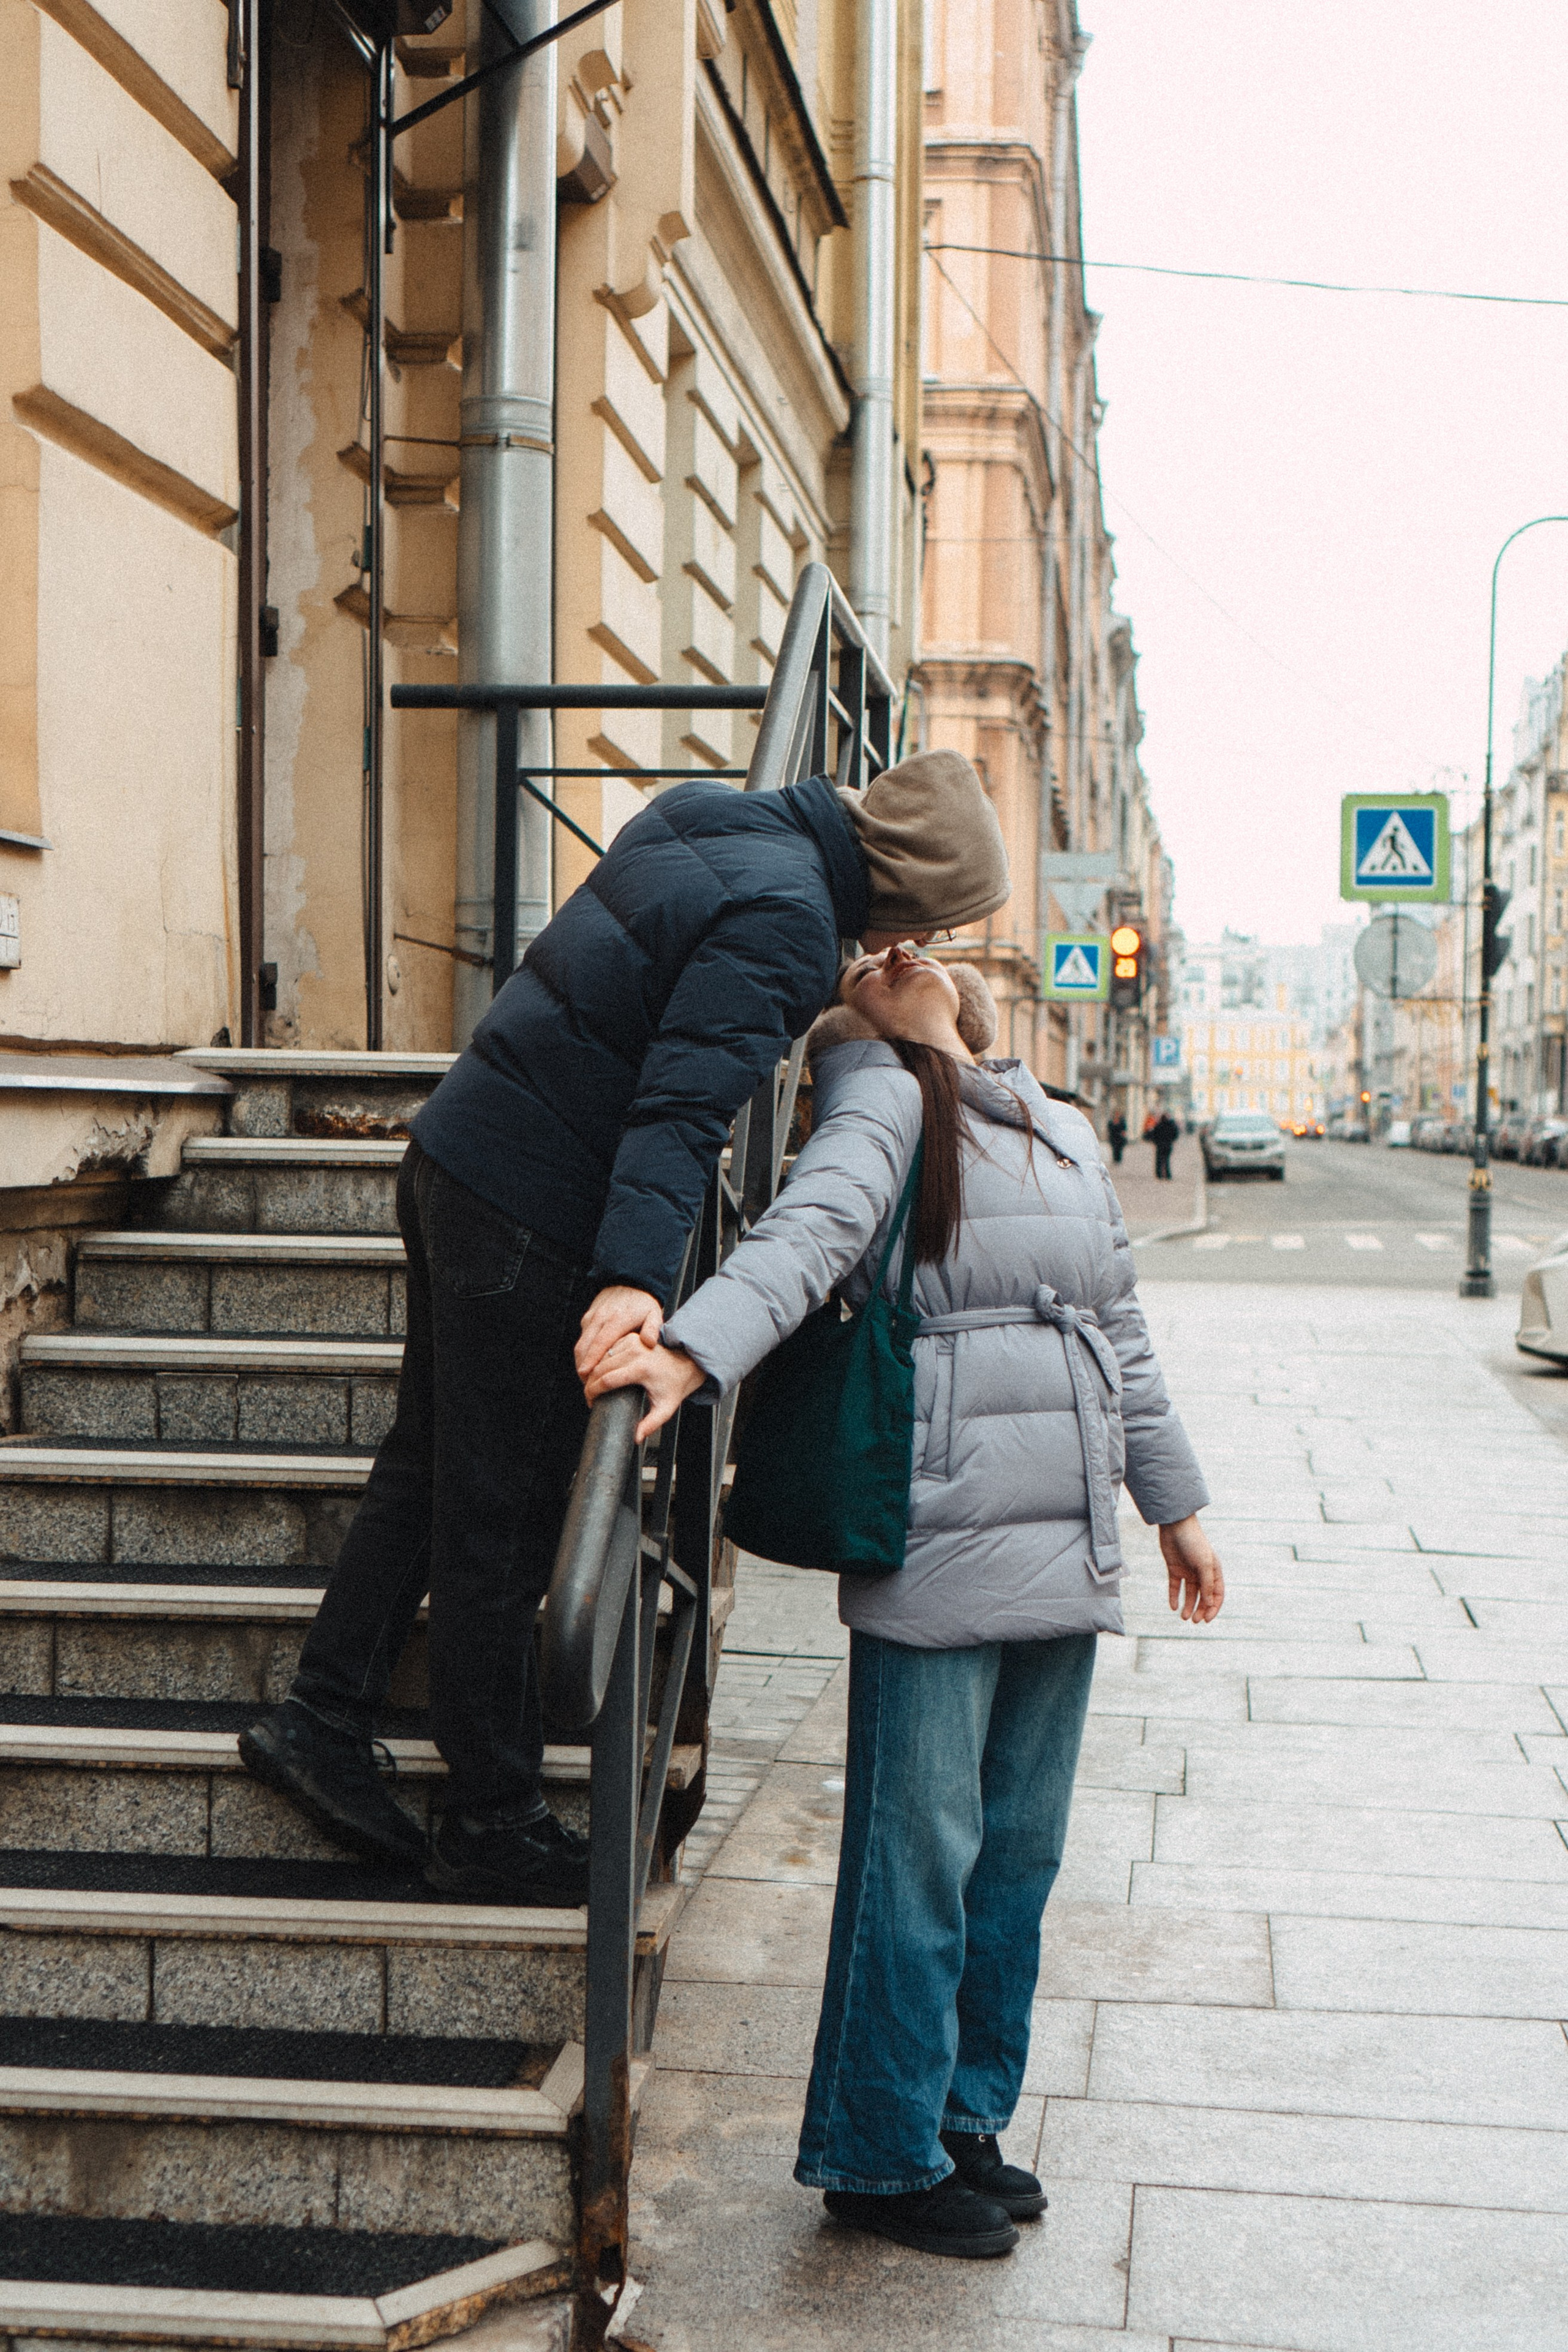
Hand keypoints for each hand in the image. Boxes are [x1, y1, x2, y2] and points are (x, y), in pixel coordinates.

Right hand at [575, 1286, 662, 1381]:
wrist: (629, 1282)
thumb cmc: (643, 1303)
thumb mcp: (654, 1313)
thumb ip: (652, 1328)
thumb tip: (649, 1343)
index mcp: (617, 1320)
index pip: (600, 1344)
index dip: (591, 1361)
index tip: (587, 1376)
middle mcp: (601, 1318)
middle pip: (584, 1347)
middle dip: (583, 1367)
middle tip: (587, 1385)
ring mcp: (592, 1318)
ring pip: (580, 1344)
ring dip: (581, 1362)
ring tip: (587, 1379)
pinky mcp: (588, 1318)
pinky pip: (582, 1338)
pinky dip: (583, 1353)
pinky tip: (589, 1365)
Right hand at [584, 1334, 705, 1441]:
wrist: (685, 1364)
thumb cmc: (674, 1386)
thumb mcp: (665, 1408)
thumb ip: (651, 1425)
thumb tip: (636, 1438)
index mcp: (641, 1368)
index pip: (607, 1380)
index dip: (593, 1392)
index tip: (591, 1401)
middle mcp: (636, 1352)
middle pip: (600, 1367)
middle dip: (589, 1383)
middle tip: (589, 1396)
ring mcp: (632, 1342)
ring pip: (601, 1357)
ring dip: (592, 1371)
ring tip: (592, 1386)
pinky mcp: (630, 1338)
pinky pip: (608, 1349)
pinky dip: (600, 1360)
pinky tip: (598, 1372)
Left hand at [1160, 1514, 1224, 1623]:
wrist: (1175, 1525)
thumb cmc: (1193, 1542)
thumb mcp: (1204, 1564)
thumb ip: (1207, 1584)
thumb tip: (1209, 1604)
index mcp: (1214, 1571)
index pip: (1217, 1594)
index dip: (1213, 1608)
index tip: (1206, 1619)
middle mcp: (1202, 1572)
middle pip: (1203, 1596)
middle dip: (1200, 1609)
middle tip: (1194, 1621)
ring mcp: (1188, 1571)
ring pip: (1190, 1594)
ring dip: (1188, 1606)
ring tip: (1184, 1617)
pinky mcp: (1174, 1569)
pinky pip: (1175, 1586)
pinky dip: (1174, 1597)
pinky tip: (1173, 1606)